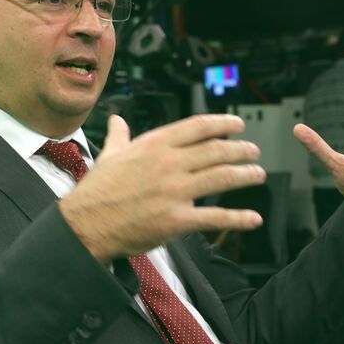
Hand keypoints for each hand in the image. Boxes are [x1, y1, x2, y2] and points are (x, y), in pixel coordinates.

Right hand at [59, 114, 265, 262]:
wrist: (85, 223)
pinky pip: (215, 217)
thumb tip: (117, 119)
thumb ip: (120, 135)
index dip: (224, 123)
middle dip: (241, 149)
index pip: (199, 127)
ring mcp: (174, 191)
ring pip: (222, 177)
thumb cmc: (97, 190)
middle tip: (253, 151)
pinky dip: (239, 218)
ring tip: (258, 174)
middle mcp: (169, 164)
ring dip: (246, 174)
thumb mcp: (110, 155)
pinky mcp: (176, 219)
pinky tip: (253, 218)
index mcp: (155, 145)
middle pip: (217, 150)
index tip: (238, 125)